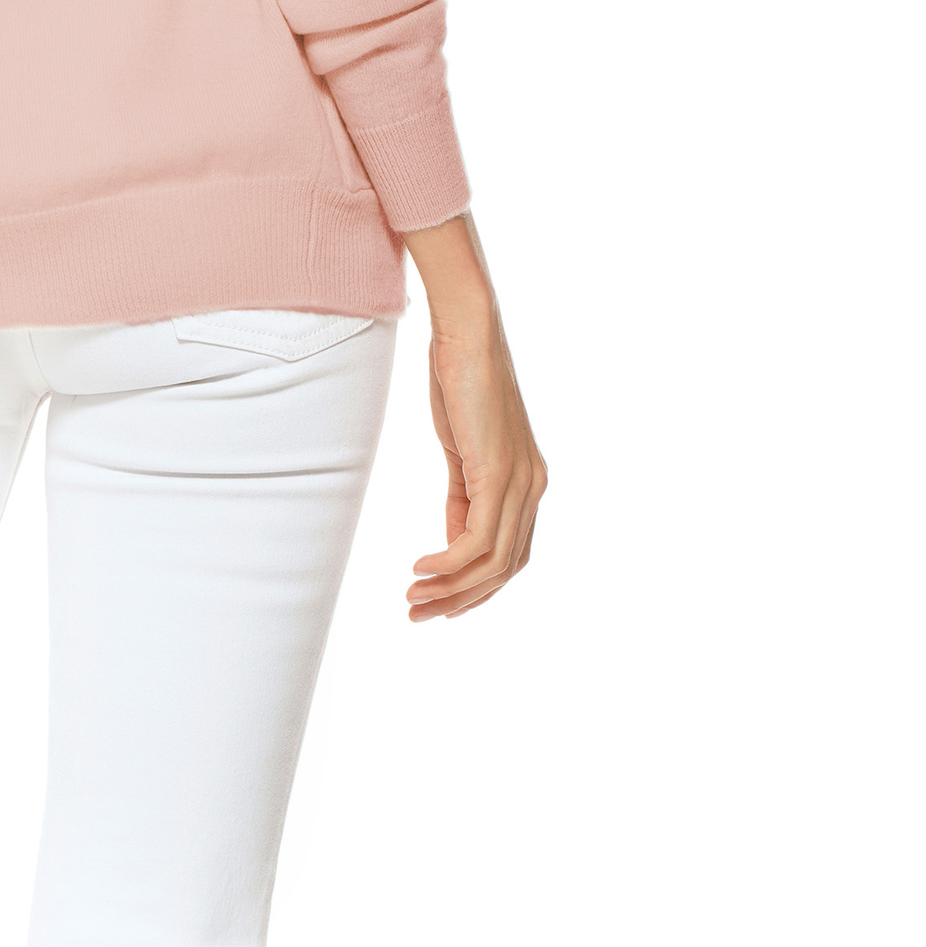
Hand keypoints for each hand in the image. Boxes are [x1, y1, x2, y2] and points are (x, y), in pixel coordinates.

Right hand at [400, 212, 547, 622]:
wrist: (466, 333)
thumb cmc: (459, 378)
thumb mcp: (461, 447)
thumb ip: (464, 492)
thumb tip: (454, 537)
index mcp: (528, 481)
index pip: (510, 554)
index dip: (477, 587)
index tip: (438, 602)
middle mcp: (534, 488)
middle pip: (505, 568)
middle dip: (462, 599)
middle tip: (419, 613)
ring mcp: (521, 483)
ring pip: (493, 562)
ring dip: (451, 589)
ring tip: (414, 598)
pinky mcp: (499, 473)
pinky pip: (477, 540)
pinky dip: (449, 563)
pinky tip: (420, 568)